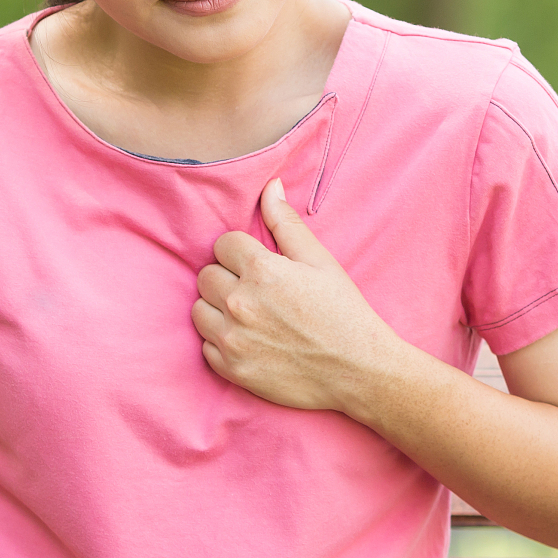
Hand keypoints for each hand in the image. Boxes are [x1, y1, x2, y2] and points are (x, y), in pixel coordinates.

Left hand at [192, 178, 408, 413]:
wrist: (358, 371)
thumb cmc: (343, 312)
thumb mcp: (320, 261)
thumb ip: (286, 223)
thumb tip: (269, 186)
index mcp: (262, 271)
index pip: (223, 244)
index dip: (242, 252)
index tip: (260, 265)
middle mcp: (240, 304)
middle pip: (206, 276)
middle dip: (227, 277)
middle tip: (257, 290)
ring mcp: (233, 340)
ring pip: (199, 310)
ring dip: (218, 308)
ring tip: (250, 314)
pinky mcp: (232, 370)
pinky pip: (206, 346)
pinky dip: (222, 341)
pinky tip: (249, 340)